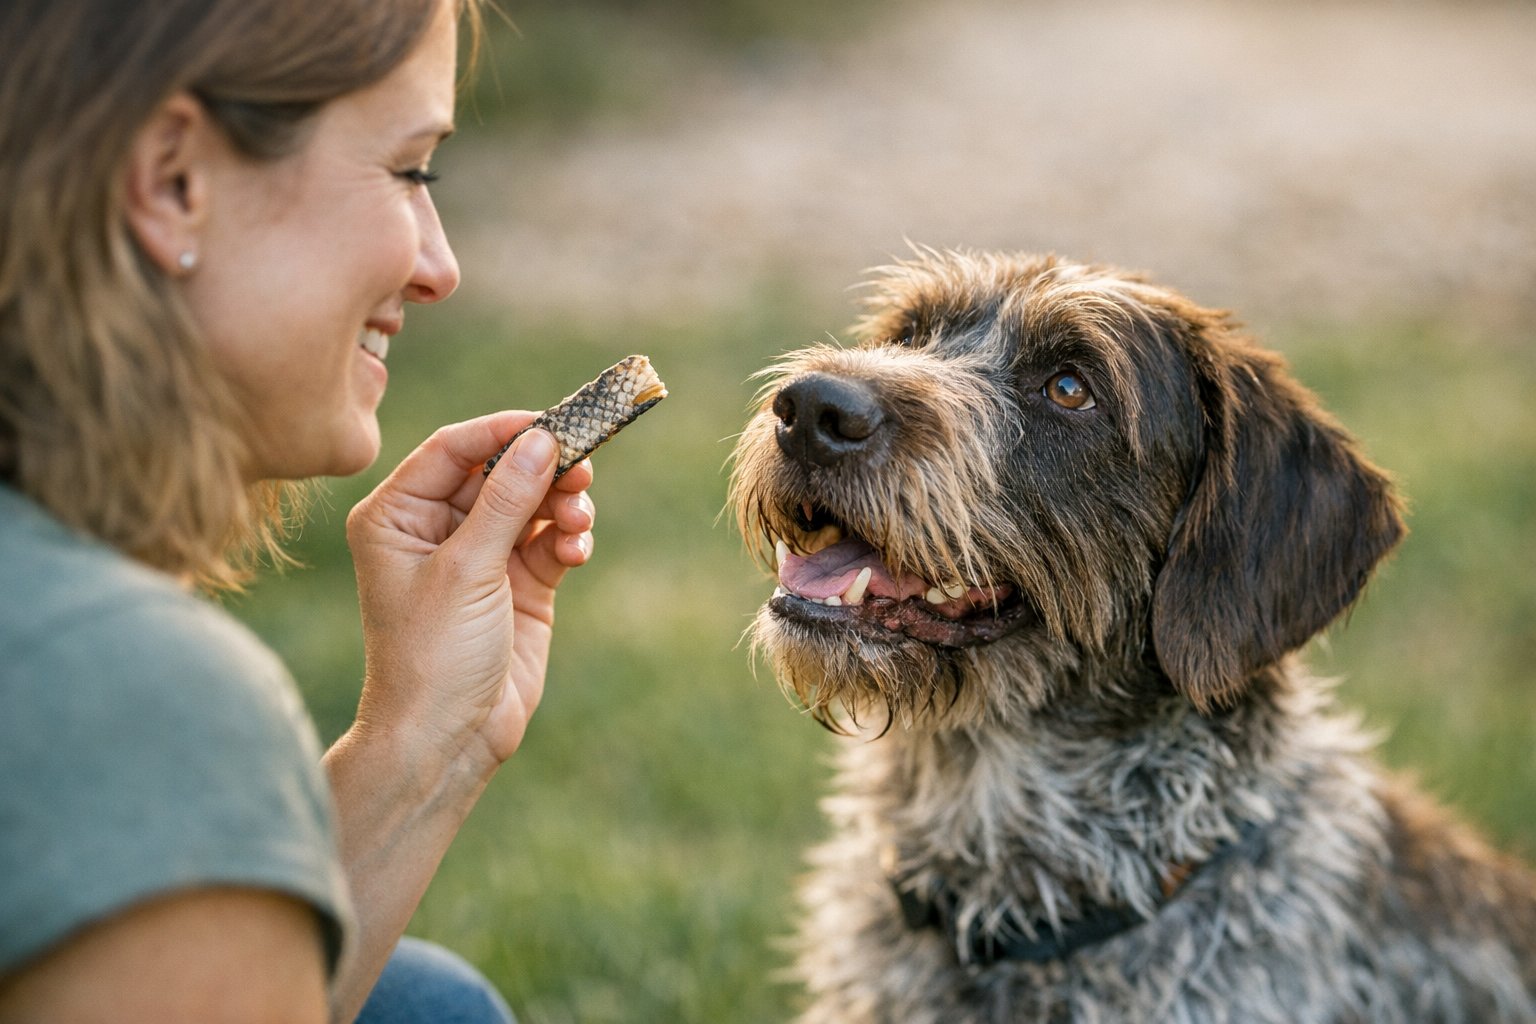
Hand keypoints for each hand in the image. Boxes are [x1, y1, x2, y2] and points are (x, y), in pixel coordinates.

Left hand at [344, 411, 594, 775]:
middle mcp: (436, 529)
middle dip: (543, 468)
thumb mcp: (467, 569)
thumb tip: (541, 437)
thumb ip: (507, 500)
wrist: (447, 740)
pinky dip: (569, 539)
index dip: (503, 431)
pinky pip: (551, 541)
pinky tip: (575, 552)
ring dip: (562, 505)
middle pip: (501, 472)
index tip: (551, 422)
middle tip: (583, 467)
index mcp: (397, 515)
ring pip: (534, 503)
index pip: (453, 449)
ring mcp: (481, 557)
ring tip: (577, 522)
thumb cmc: (432, 656)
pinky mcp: (519, 586)